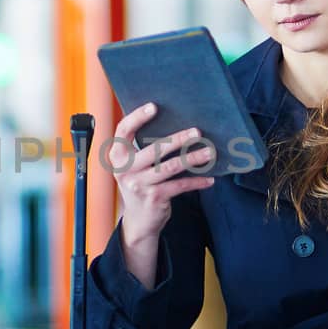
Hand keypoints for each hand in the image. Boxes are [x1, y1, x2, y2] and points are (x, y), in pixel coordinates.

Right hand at [107, 103, 215, 247]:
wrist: (138, 222)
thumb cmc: (140, 185)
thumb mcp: (133, 166)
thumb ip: (142, 148)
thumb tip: (172, 124)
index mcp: (117, 156)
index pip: (123, 131)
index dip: (137, 117)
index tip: (154, 106)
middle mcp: (125, 169)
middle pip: (154, 149)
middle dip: (178, 139)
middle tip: (197, 131)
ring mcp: (139, 184)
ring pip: (171, 167)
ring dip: (193, 158)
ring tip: (209, 152)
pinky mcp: (154, 198)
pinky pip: (180, 186)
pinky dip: (196, 182)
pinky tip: (209, 179)